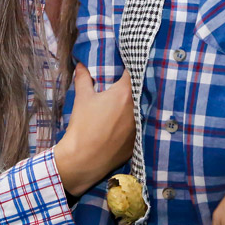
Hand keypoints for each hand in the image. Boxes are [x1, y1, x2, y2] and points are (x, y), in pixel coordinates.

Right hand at [53, 64, 134, 195]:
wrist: (84, 159)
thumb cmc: (83, 126)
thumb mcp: (82, 99)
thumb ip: (83, 78)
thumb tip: (81, 65)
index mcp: (124, 94)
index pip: (134, 73)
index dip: (131, 68)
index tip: (127, 66)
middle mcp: (137, 108)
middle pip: (141, 92)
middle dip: (135, 87)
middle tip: (125, 85)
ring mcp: (140, 126)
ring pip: (143, 110)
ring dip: (137, 106)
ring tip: (126, 105)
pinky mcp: (138, 141)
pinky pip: (141, 127)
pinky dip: (135, 123)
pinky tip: (125, 124)